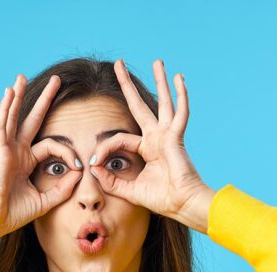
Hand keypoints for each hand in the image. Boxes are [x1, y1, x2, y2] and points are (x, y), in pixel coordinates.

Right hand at [0, 74, 82, 248]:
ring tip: (21, 77)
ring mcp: (7, 149)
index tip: (79, 166)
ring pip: (13, 116)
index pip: (52, 146)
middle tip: (55, 80)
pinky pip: (1, 126)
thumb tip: (79, 173)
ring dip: (18, 96)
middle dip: (44, 100)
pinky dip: (5, 109)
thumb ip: (62, 188)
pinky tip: (9, 92)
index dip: (68, 153)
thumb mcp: (45, 200)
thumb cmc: (13, 214)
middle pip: (32, 119)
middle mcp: (17, 151)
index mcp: (27, 162)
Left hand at [89, 59, 209, 223]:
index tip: (93, 162)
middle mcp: (157, 138)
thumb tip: (93, 168)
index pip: (119, 139)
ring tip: (157, 61)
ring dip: (160, 81)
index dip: (104, 148)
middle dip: (127, 86)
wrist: (182, 204)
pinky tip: (178, 78)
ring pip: (162, 102)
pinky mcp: (176, 137)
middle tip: (118, 64)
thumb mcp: (129, 190)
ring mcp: (168, 135)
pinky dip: (181, 96)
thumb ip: (111, 181)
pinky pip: (180, 113)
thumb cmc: (162, 199)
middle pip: (139, 106)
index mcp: (147, 149)